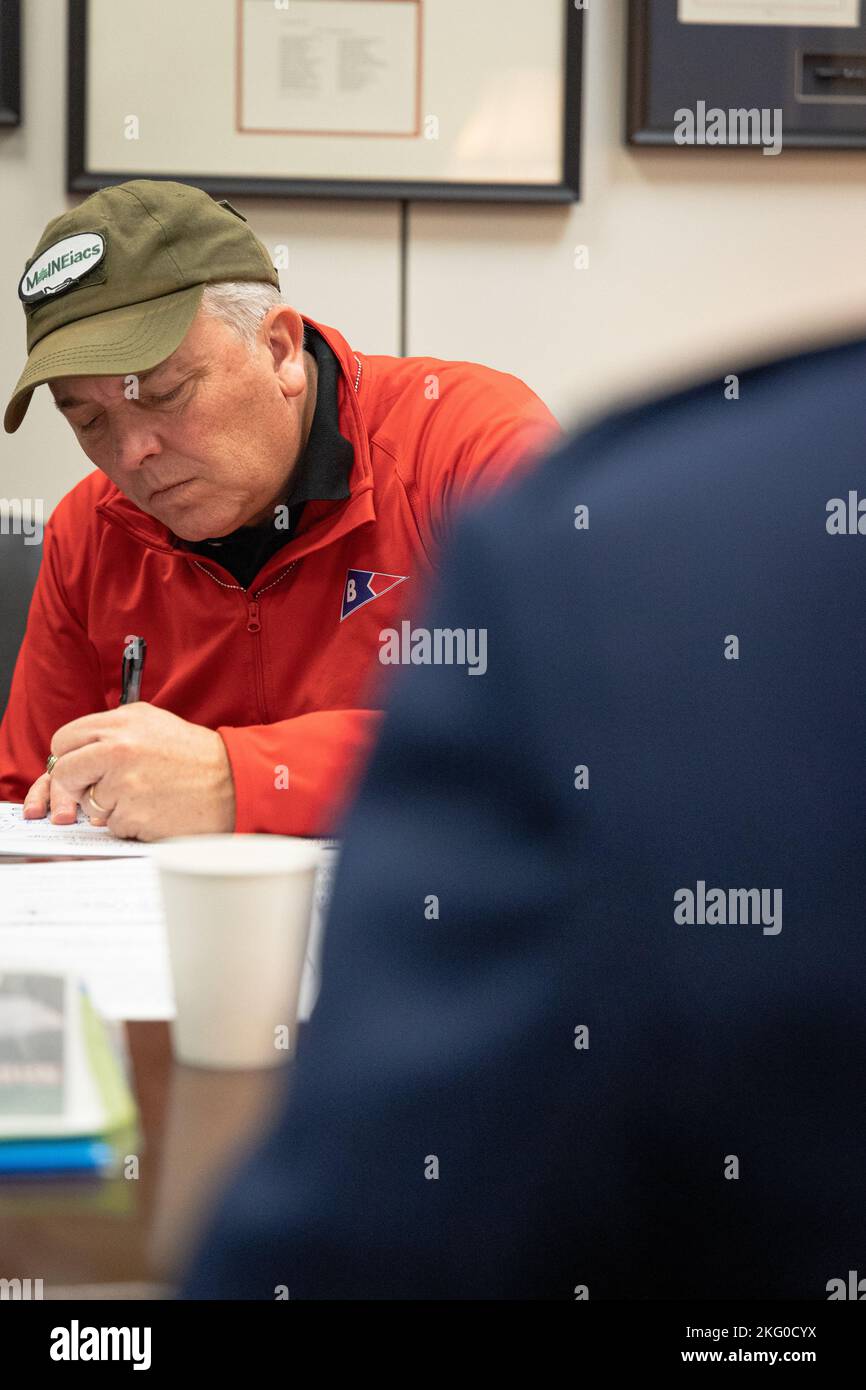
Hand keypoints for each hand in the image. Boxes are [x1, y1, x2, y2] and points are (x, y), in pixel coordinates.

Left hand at [22, 703, 235, 840]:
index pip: (65, 740)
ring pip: (90, 804)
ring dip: (110, 806)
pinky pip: (113, 825)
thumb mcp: (152, 723)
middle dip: (76, 786)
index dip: (68, 758)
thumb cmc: (195, 755)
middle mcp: (118, 749)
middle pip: (66, 774)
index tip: (79, 769)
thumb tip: (77, 752)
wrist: (234, 781)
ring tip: (145, 796)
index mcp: (121, 722)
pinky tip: (155, 810)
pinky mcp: (134, 815)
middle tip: (96, 789)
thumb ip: (112, 732)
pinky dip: (130, 823)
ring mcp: (124, 784)